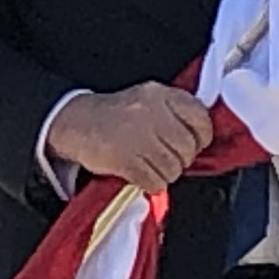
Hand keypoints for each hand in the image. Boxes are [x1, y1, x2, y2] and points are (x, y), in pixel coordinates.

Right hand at [46, 82, 211, 194]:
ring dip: (166, 174)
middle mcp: (150, 112)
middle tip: (169, 159)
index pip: (199, 117)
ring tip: (154, 167)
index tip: (195, 143)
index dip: (202, 136)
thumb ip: (174, 113)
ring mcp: (136, 136)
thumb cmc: (117, 115)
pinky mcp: (124, 159)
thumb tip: (200, 137)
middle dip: (182, 159)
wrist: (76, 122)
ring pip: (173, 167)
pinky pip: (154, 181)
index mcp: (160, 95)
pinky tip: (143, 176)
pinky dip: (152, 184)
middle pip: (187, 147)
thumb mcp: (148, 101)